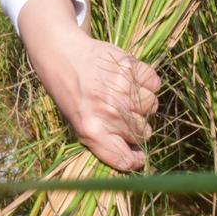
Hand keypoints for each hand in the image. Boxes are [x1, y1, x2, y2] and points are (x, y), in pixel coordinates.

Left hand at [19, 0, 160, 170]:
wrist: (61, 55)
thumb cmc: (70, 92)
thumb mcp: (77, 123)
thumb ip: (104, 141)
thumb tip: (135, 156)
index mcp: (93, 131)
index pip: (125, 159)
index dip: (135, 160)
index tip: (138, 157)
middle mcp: (110, 112)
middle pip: (143, 133)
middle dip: (137, 127)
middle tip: (123, 113)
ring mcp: (122, 89)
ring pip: (152, 107)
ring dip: (143, 104)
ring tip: (125, 94)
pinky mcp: (130, 67)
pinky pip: (154, 83)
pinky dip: (148, 83)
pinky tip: (133, 80)